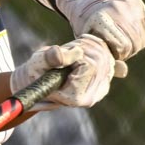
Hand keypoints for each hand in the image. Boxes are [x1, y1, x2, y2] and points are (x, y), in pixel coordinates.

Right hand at [10, 35, 124, 108]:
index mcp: (74, 96)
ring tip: (71, 51)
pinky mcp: (104, 83)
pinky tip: (81, 53)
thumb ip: (52, 58)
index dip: (76, 53)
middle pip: (100, 60)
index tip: (64, 52)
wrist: (39, 81)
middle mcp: (90, 97)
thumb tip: (77, 52)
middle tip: (67, 48)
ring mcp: (99, 91)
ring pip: (106, 57)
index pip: (89, 65)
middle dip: (84, 47)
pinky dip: (96, 49)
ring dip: (89, 47)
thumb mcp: (38, 63)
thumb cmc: (36, 73)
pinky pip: (109, 58)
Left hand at [52, 0, 144, 59]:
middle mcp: (116, 8)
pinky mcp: (137, 3)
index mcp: (101, 18)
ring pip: (142, 37)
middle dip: (127, 51)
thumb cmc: (86, 24)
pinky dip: (138, 34)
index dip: (118, 54)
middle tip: (116, 48)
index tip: (111, 52)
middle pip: (134, 43)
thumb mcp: (89, 40)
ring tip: (121, 41)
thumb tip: (124, 72)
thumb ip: (105, 57)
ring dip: (134, 44)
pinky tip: (126, 32)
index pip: (122, 46)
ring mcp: (128, 4)